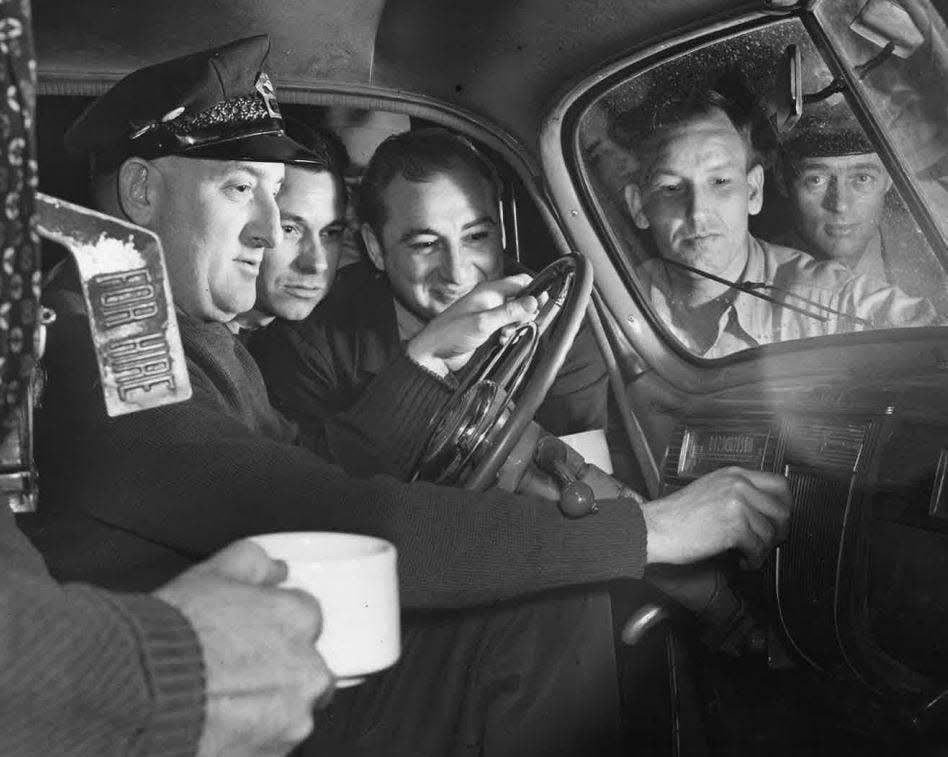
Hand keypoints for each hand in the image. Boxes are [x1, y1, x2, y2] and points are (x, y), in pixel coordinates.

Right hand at [156, 540, 332, 756]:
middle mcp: (307, 671)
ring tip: (221, 702)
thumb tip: (274, 569)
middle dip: (278, 669)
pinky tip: (218, 725)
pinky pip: (269, 744)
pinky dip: (250, 738)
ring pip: (290, 711)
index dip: (273, 625)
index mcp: (298, 620)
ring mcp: (292, 719)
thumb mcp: (212, 573)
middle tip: (237, 671)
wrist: (139, 693)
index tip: (252, 635)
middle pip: (305, 668)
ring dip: (266, 707)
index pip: (305, 618)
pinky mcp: (271, 755)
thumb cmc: (172, 637)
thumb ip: (255, 563)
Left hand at [406, 274, 538, 375]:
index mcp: (489, 291)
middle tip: (521, 324)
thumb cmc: (450, 333)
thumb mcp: (484, 322)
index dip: (534, 291)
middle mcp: (490, 301)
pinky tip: (501, 340)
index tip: (540, 305)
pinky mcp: (487, 329)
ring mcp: (489, 315)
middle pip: (521, 300)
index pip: (520, 282)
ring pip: (515, 316)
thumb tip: (532, 302)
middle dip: (525, 313)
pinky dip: (509, 334)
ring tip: (507, 334)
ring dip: (517, 326)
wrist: (434, 354)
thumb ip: (510, 312)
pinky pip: (506, 328)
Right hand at [641, 467, 790, 569]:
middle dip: (779, 531)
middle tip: (769, 542)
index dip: (785, 505)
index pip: (780, 484)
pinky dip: (753, 561)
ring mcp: (737, 504)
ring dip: (762, 550)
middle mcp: (738, 485)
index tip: (779, 519)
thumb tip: (763, 511)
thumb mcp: (709, 489)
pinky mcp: (733, 527)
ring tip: (748, 555)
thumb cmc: (676, 515)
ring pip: (770, 532)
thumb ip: (736, 492)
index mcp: (733, 474)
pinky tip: (741, 561)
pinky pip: (758, 549)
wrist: (655, 528)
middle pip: (782, 509)